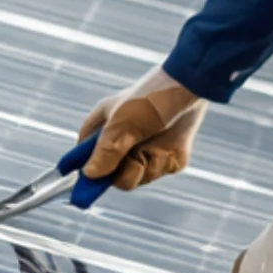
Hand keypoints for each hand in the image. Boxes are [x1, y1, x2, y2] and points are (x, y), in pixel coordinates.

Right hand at [78, 66, 206, 190]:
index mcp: (102, 128)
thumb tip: (89, 175)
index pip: (83, 156)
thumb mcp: (122, 126)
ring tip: (153, 144)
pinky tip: (168, 146)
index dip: (84, 169)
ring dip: (146, 167)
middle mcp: (120, 142)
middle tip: (133, 161)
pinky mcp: (164, 158)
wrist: (188, 89)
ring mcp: (142, 151)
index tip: (85, 183)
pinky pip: (158, 173)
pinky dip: (163, 163)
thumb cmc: (148, 99)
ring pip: (135, 178)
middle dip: (122, 172)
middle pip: (109, 175)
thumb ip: (106, 152)